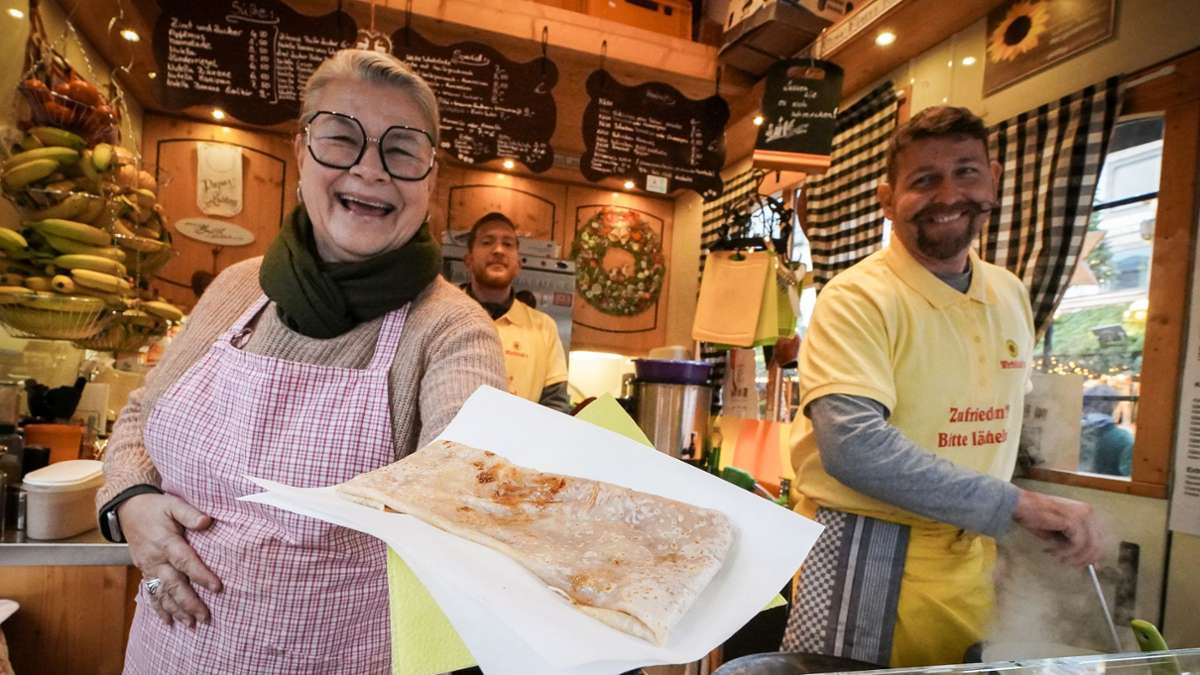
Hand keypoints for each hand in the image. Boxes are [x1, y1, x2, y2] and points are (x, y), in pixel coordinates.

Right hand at [118, 493, 222, 626]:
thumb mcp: (173, 504)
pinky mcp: (144, 571)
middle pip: (173, 584)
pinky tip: (168, 621)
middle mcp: (156, 558)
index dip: (201, 574)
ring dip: (176, 610)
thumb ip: (190, 513)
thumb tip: (206, 521)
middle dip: (189, 602)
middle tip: (205, 617)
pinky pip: (151, 593)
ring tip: (190, 624)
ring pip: (162, 593)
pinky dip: (159, 608)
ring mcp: (148, 567)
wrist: (128, 510)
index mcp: (165, 541)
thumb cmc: (156, 507)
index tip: (217, 587)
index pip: (185, 561)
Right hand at [1012, 489, 1103, 566]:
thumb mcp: (1059, 533)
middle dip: (1083, 559)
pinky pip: (1076, 544)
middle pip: (1097, 545)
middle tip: (1068, 564)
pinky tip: (1053, 551)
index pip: (1099, 539)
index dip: (1093, 556)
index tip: (1086, 567)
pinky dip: (1065, 552)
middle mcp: (1088, 511)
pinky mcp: (1073, 520)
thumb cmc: (1036, 517)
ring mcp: (1082, 515)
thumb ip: (1075, 545)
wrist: (1020, 505)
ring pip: (1089, 547)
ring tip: (1057, 557)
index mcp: (1087, 512)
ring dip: (1073, 557)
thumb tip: (1092, 563)